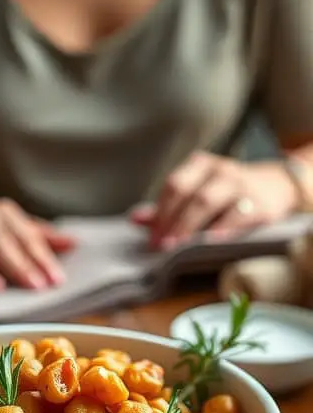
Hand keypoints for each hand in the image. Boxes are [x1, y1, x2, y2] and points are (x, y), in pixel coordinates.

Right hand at [0, 193, 75, 289]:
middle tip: (49, 284)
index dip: (46, 256)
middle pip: (16, 243)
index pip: (30, 236)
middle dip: (34, 264)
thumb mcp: (4, 223)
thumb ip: (36, 233)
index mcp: (5, 213)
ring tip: (31, 285)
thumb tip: (72, 243)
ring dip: (15, 268)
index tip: (60, 277)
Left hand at [131, 152, 298, 248]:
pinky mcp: (259, 202)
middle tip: (160, 245)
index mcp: (200, 165)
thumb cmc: (230, 193)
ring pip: (208, 201)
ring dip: (189, 225)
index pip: (173, 186)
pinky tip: (209, 241)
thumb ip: (169, 207)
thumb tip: (135, 219)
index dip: (160, 213)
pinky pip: (236, 215)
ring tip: (178, 246)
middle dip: (171, 221)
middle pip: (188, 193)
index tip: (151, 239)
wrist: (278, 186)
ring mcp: (240, 184)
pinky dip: (220, 229)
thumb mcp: (200, 192)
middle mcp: (219, 170)